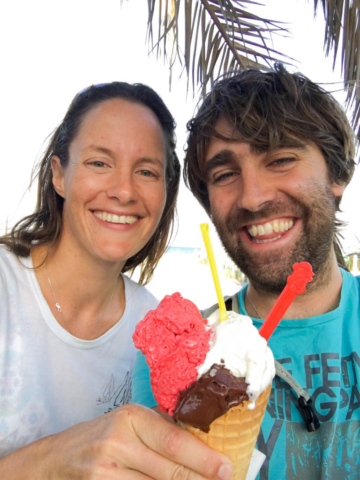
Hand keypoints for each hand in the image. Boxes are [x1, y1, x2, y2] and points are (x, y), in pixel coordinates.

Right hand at [0, 404, 233, 479]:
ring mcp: (106, 473)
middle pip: (170, 471)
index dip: (203, 458)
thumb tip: (204, 437)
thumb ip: (161, 428)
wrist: (55, 459)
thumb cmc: (102, 436)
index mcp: (131, 418)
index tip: (227, 468)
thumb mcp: (130, 422)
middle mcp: (118, 442)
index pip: (173, 441)